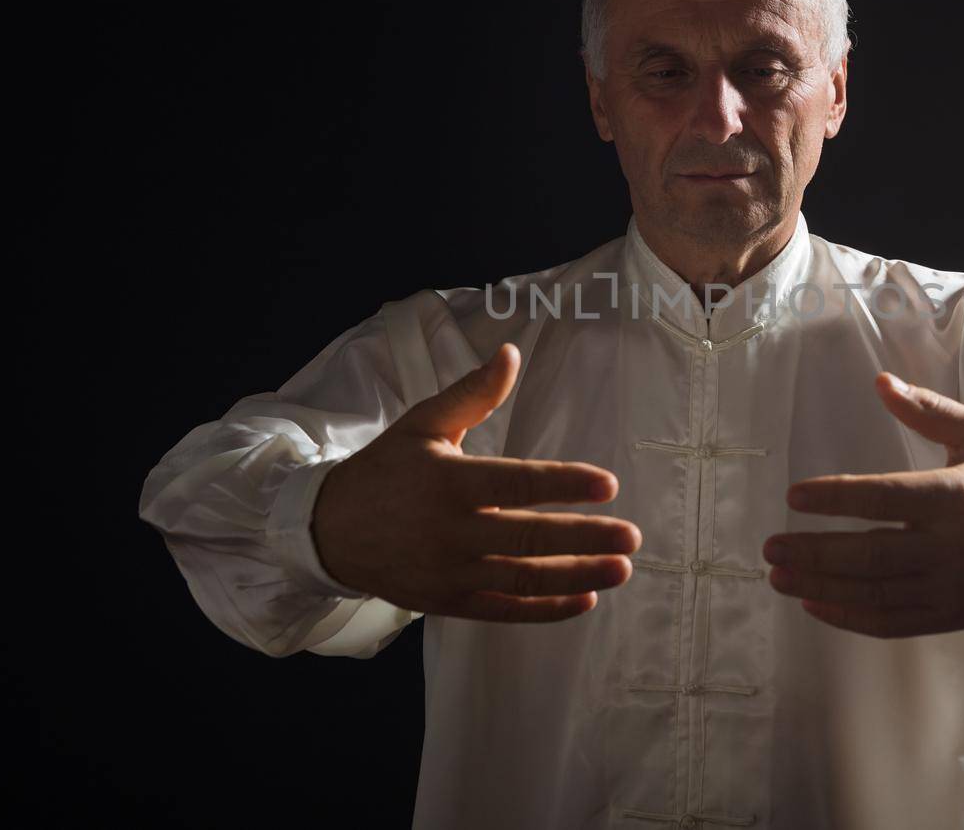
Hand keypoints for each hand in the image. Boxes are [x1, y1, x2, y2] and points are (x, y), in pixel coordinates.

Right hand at [312, 343, 641, 622]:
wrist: (331, 531)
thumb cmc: (387, 469)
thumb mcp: (424, 423)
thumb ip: (473, 393)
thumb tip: (511, 352)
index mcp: (450, 482)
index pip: (516, 483)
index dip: (565, 484)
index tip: (608, 484)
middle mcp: (452, 531)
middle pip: (529, 538)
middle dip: (586, 539)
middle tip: (631, 537)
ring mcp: (451, 572)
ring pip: (524, 579)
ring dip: (577, 576)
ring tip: (621, 569)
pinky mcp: (450, 602)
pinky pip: (505, 610)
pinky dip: (546, 609)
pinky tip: (584, 598)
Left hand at [764, 372, 963, 638]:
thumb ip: (928, 410)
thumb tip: (881, 381)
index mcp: (957, 496)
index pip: (885, 498)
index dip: (836, 498)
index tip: (795, 495)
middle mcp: (952, 547)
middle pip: (871, 555)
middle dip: (814, 552)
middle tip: (770, 546)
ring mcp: (950, 587)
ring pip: (874, 593)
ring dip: (820, 586)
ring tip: (779, 575)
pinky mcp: (949, 616)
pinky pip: (891, 622)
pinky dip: (849, 617)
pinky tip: (814, 604)